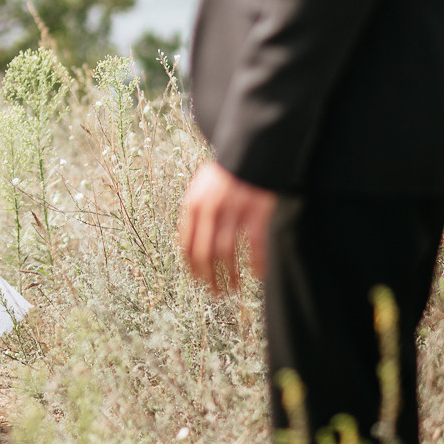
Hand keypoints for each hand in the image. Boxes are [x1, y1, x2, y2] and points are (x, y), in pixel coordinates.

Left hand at [176, 160, 277, 293]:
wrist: (247, 150)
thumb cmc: (222, 175)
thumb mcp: (199, 190)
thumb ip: (193, 215)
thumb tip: (186, 246)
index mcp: (192, 205)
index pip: (186, 245)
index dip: (191, 267)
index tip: (197, 280)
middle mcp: (210, 209)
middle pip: (204, 253)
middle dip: (208, 277)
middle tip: (215, 293)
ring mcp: (233, 210)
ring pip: (227, 252)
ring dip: (229, 276)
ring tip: (233, 290)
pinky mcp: (256, 210)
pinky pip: (254, 244)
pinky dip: (256, 262)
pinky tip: (258, 275)